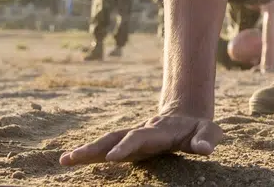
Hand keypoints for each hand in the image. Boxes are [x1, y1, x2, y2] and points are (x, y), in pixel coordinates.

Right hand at [59, 111, 223, 165]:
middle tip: (74, 157)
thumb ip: (206, 139)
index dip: (126, 146)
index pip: (140, 138)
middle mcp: (141, 132)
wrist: (187, 114)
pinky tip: (70, 160)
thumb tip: (205, 150)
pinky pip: (106, 148)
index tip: (112, 158)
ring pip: (107, 141)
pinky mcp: (128, 144)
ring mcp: (132, 137)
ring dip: (87, 151)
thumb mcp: (208, 132)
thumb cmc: (199, 128)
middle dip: (96, 148)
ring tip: (65, 160)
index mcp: (159, 131)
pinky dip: (89, 154)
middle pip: (115, 138)